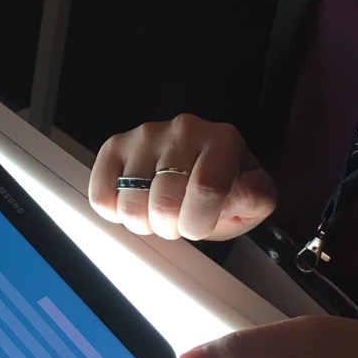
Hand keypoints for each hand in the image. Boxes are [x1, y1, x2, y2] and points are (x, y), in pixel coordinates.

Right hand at [88, 115, 276, 240]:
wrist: (194, 169)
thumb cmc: (224, 190)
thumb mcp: (252, 200)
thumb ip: (255, 198)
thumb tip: (239, 194)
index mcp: (223, 139)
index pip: (206, 188)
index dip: (198, 222)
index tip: (198, 227)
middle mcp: (183, 129)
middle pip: (164, 202)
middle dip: (170, 228)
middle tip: (178, 222)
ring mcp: (145, 135)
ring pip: (130, 204)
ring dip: (143, 223)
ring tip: (157, 213)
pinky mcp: (115, 146)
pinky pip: (102, 196)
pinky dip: (114, 213)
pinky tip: (134, 204)